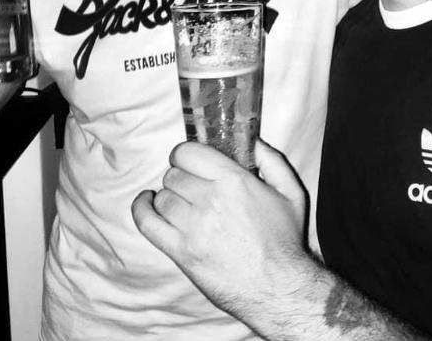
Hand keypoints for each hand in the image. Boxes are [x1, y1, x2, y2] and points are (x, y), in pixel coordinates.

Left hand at [132, 140, 309, 311]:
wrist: (279, 289)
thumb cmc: (285, 241)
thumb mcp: (290, 193)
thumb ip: (272, 160)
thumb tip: (253, 141)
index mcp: (233, 181)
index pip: (188, 152)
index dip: (186, 154)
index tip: (191, 162)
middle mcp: (210, 200)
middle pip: (174, 175)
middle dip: (182, 177)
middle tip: (194, 188)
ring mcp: (193, 228)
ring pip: (163, 197)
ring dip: (170, 197)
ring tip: (183, 204)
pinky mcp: (181, 252)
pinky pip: (147, 223)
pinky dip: (141, 209)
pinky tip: (147, 202)